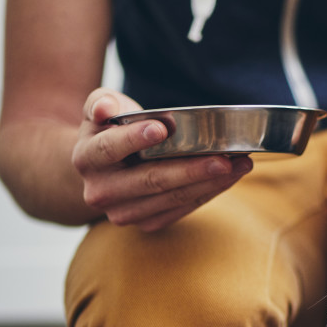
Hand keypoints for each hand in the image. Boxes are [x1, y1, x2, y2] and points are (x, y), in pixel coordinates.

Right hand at [71, 88, 252, 231]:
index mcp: (86, 158)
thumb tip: (104, 109)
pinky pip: (182, 210)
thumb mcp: (100, 108)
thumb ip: (101, 102)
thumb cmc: (109, 130)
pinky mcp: (147, 224)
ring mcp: (124, 213)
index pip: (109, 149)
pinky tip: (231, 177)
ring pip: (172, 198)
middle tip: (224, 159)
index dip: (134, 139)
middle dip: (190, 169)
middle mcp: (101, 191)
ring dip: (210, 183)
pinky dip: (209, 193)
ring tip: (240, 164)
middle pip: (150, 180)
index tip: (162, 128)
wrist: (102, 170)